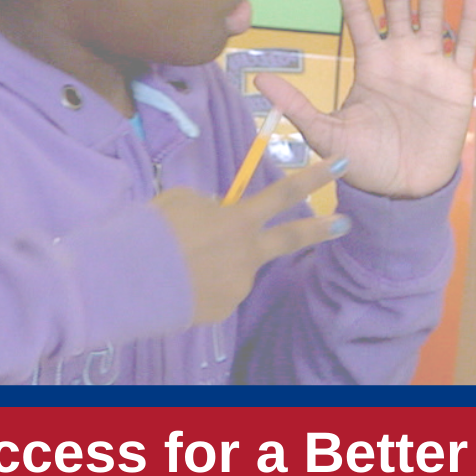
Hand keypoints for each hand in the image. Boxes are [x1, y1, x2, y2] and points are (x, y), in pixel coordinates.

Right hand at [152, 160, 347, 324]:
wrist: (130, 280)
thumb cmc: (151, 231)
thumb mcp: (181, 202)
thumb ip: (209, 208)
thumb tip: (217, 217)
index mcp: (238, 220)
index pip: (284, 192)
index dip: (313, 178)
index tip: (341, 166)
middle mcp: (247, 254)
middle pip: (291, 238)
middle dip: (320, 229)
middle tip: (345, 224)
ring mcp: (238, 284)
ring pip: (235, 268)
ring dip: (216, 264)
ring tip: (180, 262)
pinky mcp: (223, 309)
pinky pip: (216, 290)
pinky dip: (202, 285)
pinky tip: (178, 283)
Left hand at [255, 0, 475, 199]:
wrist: (403, 189)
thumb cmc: (366, 162)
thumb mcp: (325, 133)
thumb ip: (297, 105)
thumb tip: (258, 81)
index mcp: (371, 63)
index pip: (358, 14)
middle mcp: (401, 56)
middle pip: (398, 0)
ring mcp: (430, 66)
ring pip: (432, 12)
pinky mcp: (455, 82)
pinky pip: (466, 45)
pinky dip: (470, 19)